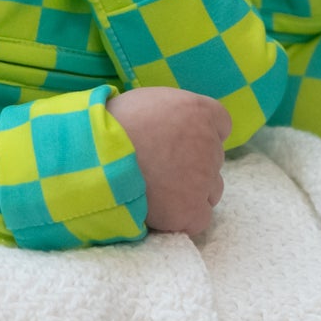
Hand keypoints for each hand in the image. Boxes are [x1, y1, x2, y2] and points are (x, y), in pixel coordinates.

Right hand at [106, 87, 231, 235]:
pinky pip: (199, 219)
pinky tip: (162, 211)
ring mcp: (204, 179)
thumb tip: (168, 126)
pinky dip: (184, 217)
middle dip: (193, 165)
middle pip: (214, 159)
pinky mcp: (191, 209)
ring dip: (192, 191)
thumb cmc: (113, 124)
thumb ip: (169, 114)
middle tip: (161, 167)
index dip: (201, 135)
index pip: (221, 124)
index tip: (182, 142)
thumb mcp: (146, 101)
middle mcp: (210, 144)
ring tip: (159, 191)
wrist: (99, 154)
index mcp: (198, 112)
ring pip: (212, 190)